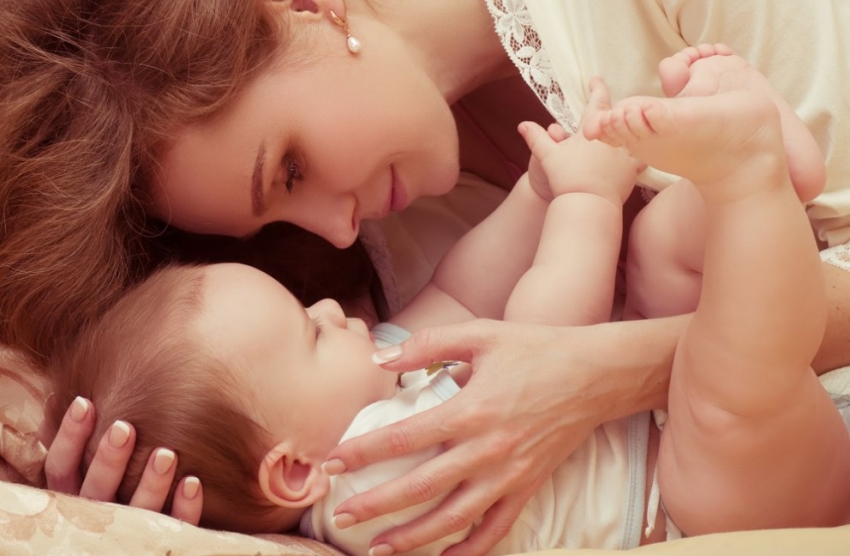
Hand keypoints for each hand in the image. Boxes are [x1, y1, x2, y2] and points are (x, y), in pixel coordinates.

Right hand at [44, 396, 202, 522]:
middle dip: (109, 459)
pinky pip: (174, 527)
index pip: (60, 469)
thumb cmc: (108, 487)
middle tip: (124, 428)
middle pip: (96, 490)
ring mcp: (129, 532)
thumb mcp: (83, 473)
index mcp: (73, 495)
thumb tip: (74, 398)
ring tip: (166, 454)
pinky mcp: (159, 541)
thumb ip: (80, 448)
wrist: (135, 535)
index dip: (69, 438)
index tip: (84, 402)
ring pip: (137, 512)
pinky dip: (183, 508)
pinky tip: (193, 482)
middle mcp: (96, 516)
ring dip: (151, 483)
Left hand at [324, 319, 628, 555]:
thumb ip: (428, 343)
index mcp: (471, 409)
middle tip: (341, 515)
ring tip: (377, 549)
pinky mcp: (528, 486)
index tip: (332, 462)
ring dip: (413, 537)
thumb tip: (381, 358)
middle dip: (376, 505)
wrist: (595, 374)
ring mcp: (510, 474)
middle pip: (421, 487)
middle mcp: (487, 449)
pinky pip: (496, 528)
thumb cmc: (535, 349)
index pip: (404, 438)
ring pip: (454, 518)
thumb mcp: (481, 333)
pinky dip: (470, 550)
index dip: (363, 452)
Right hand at [519, 77, 643, 203]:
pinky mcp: (634, 168)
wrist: (587, 202)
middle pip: (619, 115)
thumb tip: (522, 124)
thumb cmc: (566, 177)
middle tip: (618, 104)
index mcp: (593, 128)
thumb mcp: (547, 155)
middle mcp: (613, 136)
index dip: (597, 88)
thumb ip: (536, 137)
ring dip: (632, 128)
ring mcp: (626, 151)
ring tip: (633, 126)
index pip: (597, 101)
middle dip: (618, 109)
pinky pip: (642, 155)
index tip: (596, 79)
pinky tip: (644, 150)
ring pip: (633, 133)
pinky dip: (642, 152)